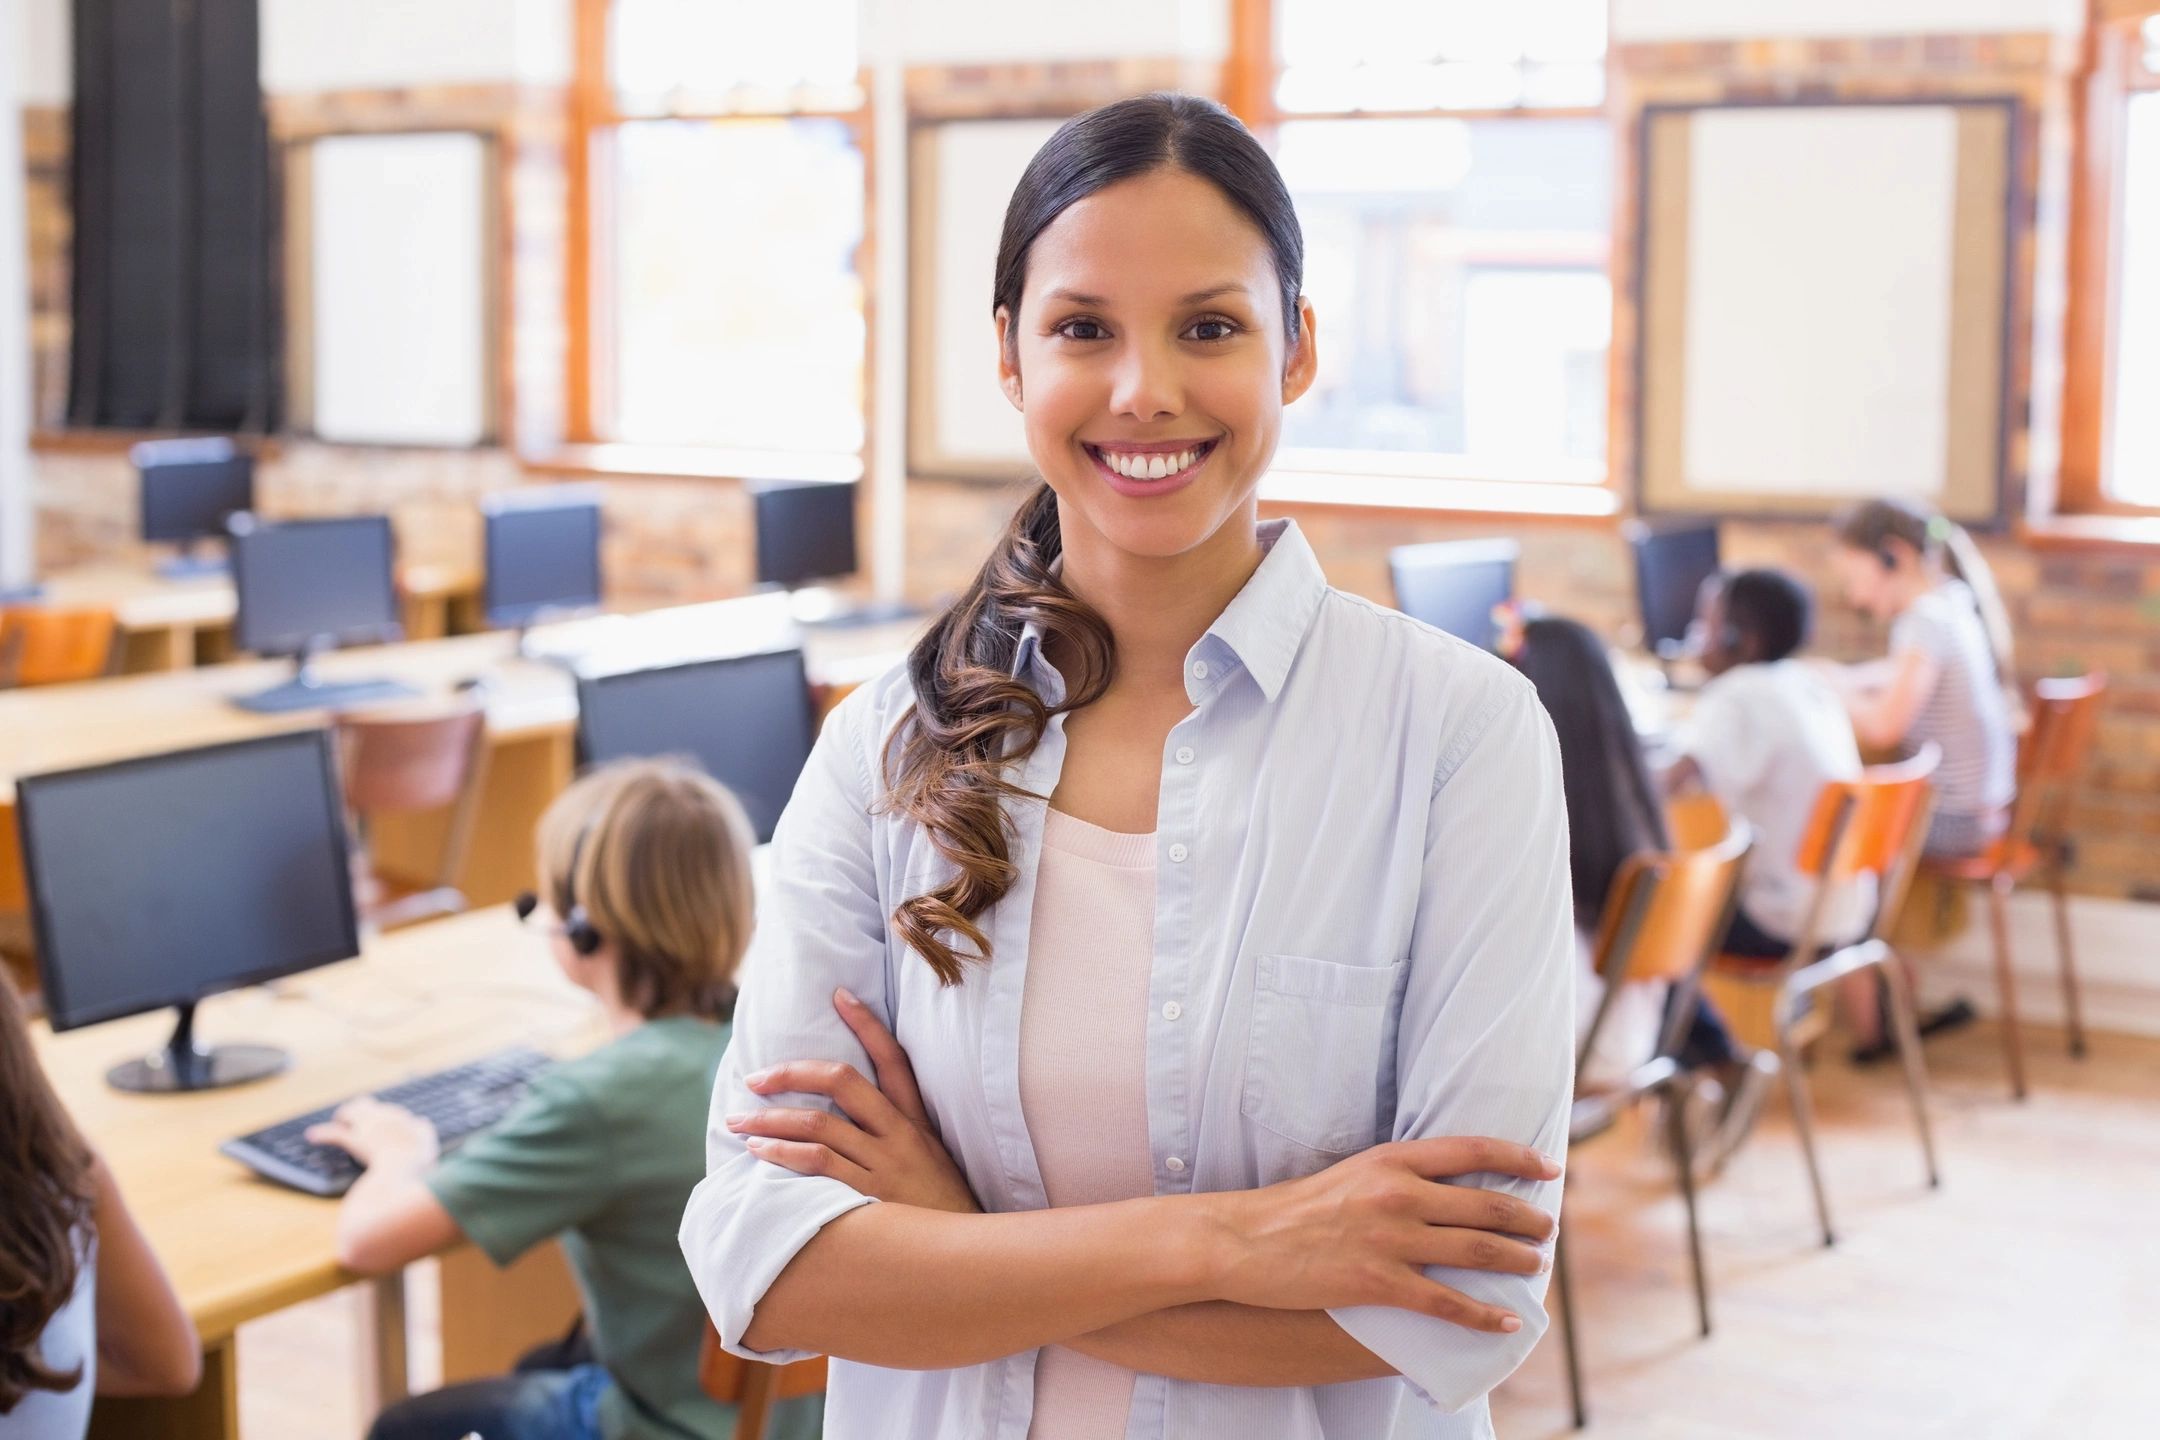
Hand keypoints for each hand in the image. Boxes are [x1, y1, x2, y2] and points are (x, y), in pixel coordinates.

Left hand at [305, 1097, 440, 1171]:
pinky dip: (323, 1134)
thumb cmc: (419, 1163)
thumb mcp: (428, 1146)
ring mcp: (370, 1128)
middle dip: (361, 1111)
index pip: (392, 1113)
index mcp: (404, 1120)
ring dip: (344, 1114)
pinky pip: (335, 1133)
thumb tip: (421, 1120)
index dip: (385, 1120)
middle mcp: (386, 1118)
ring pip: (351, 1111)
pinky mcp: (355, 1141)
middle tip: (354, 1120)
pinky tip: (312, 1135)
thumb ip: (424, 1131)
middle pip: (368, 1106)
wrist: (405, 1172)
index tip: (381, 1128)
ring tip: (339, 1120)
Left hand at [727, 987, 980, 1213]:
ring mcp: (885, 1163)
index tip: (839, 995)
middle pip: (844, 1080)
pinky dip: (784, 1152)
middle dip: (794, 1071)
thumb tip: (852, 1121)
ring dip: (772, 1118)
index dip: (867, 1024)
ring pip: (820, 1122)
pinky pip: (819, 1163)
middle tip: (756, 1077)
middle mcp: (901, 1134)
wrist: (965, 1257)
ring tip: (740, 1121)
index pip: (893, 1059)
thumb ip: (899, 1137)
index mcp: (917, 1121)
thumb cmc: (941, 1211)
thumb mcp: (931, 1162)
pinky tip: (759, 1151)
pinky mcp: (869, 1195)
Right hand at [1205, 1138, 1559, 1333]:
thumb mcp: (1353, 1173)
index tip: (1549, 1169)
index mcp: (1392, 1159)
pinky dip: (1482, 1316)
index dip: (1519, 1159)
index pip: (1473, 1151)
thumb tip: (1444, 1189)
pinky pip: (1446, 1303)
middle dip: (1527, 1221)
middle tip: (1546, 1230)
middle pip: (1485, 1206)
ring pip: (1476, 1253)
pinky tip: (1505, 1323)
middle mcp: (1398, 1194)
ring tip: (1536, 1267)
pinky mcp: (1377, 1283)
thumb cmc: (1297, 1208)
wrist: (1245, 1241)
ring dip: (1516, 1262)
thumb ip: (1398, 1176)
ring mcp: (1389, 1240)